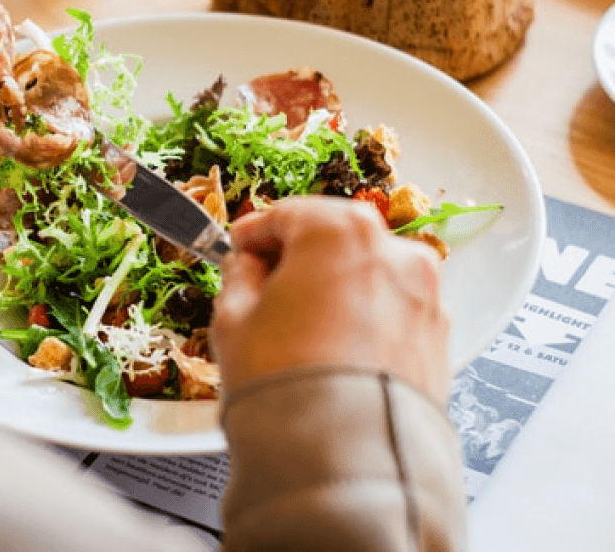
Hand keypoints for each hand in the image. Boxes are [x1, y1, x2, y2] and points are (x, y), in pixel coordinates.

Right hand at [212, 196, 449, 403]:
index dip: (254, 232)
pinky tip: (334, 350)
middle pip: (334, 238)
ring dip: (335, 287)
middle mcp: (393, 252)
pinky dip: (365, 318)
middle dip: (299, 258)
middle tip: (265, 285)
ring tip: (301, 327)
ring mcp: (423, 295)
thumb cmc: (287, 384)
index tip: (239, 248)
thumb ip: (239, 275)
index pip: (287, 213)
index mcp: (339, 231)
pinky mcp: (438, 337)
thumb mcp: (233, 318)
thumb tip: (247, 267)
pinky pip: (391, 311)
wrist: (344, 459)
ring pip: (367, 274)